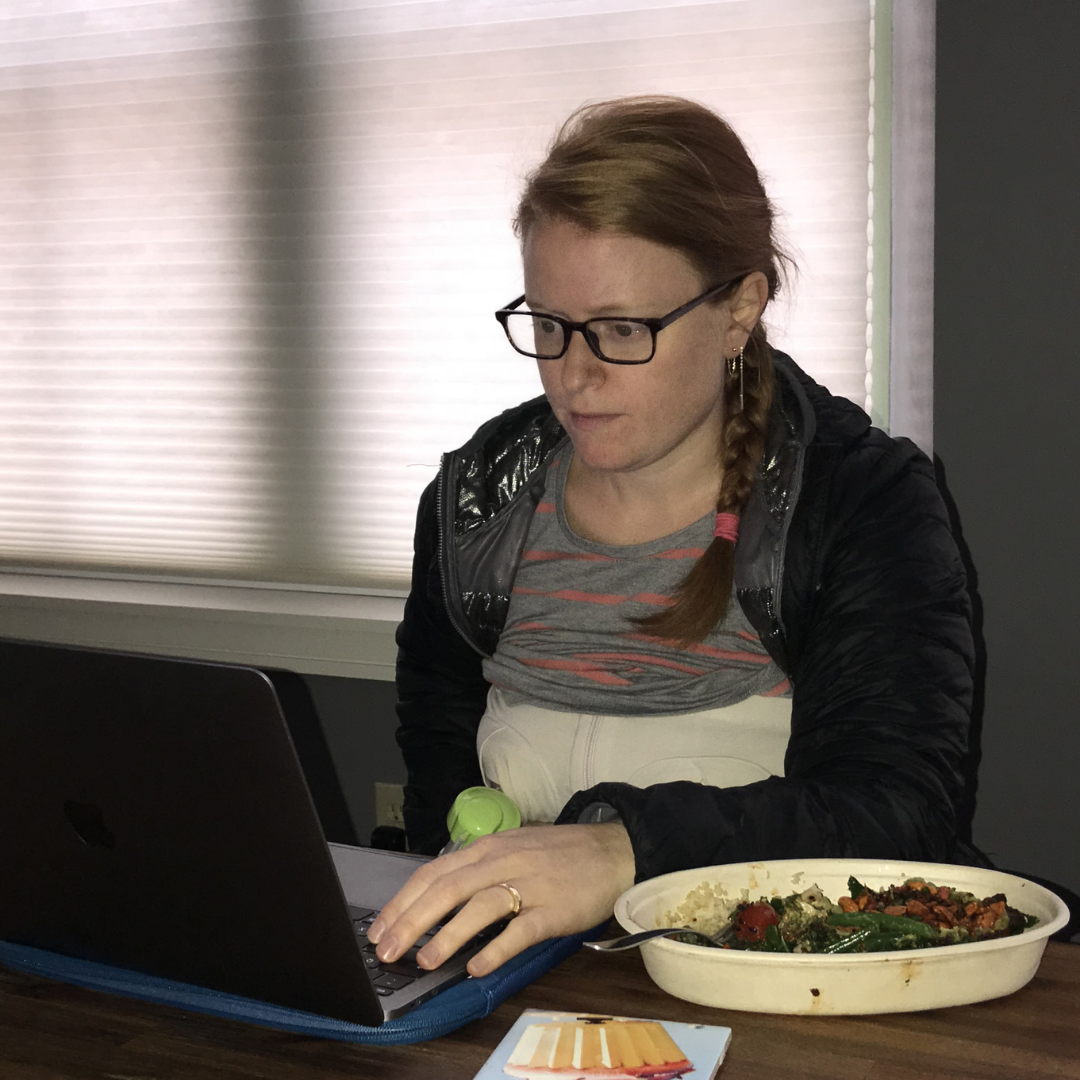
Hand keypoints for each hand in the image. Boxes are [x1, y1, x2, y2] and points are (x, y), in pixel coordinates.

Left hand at [367, 822, 634, 976]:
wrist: (613, 851)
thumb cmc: (560, 854)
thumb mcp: (512, 848)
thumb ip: (478, 869)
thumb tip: (439, 897)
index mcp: (487, 848)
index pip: (434, 872)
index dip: (403, 901)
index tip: (380, 928)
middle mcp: (502, 862)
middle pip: (447, 889)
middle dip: (412, 921)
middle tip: (388, 951)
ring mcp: (529, 884)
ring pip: (479, 906)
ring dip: (448, 934)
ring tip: (424, 960)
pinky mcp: (553, 909)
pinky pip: (520, 930)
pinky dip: (496, 948)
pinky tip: (477, 966)